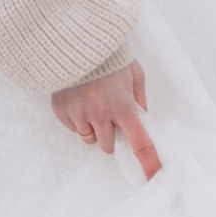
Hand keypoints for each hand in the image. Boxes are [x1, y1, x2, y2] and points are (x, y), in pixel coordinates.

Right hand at [51, 61, 161, 179]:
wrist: (74, 39)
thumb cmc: (109, 54)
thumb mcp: (134, 72)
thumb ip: (139, 97)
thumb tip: (142, 117)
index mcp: (123, 106)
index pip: (140, 142)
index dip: (149, 162)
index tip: (154, 177)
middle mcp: (100, 114)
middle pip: (108, 146)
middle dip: (110, 135)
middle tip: (108, 114)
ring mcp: (78, 114)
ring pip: (88, 139)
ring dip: (93, 129)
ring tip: (91, 103)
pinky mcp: (61, 110)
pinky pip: (71, 127)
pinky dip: (76, 119)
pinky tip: (77, 98)